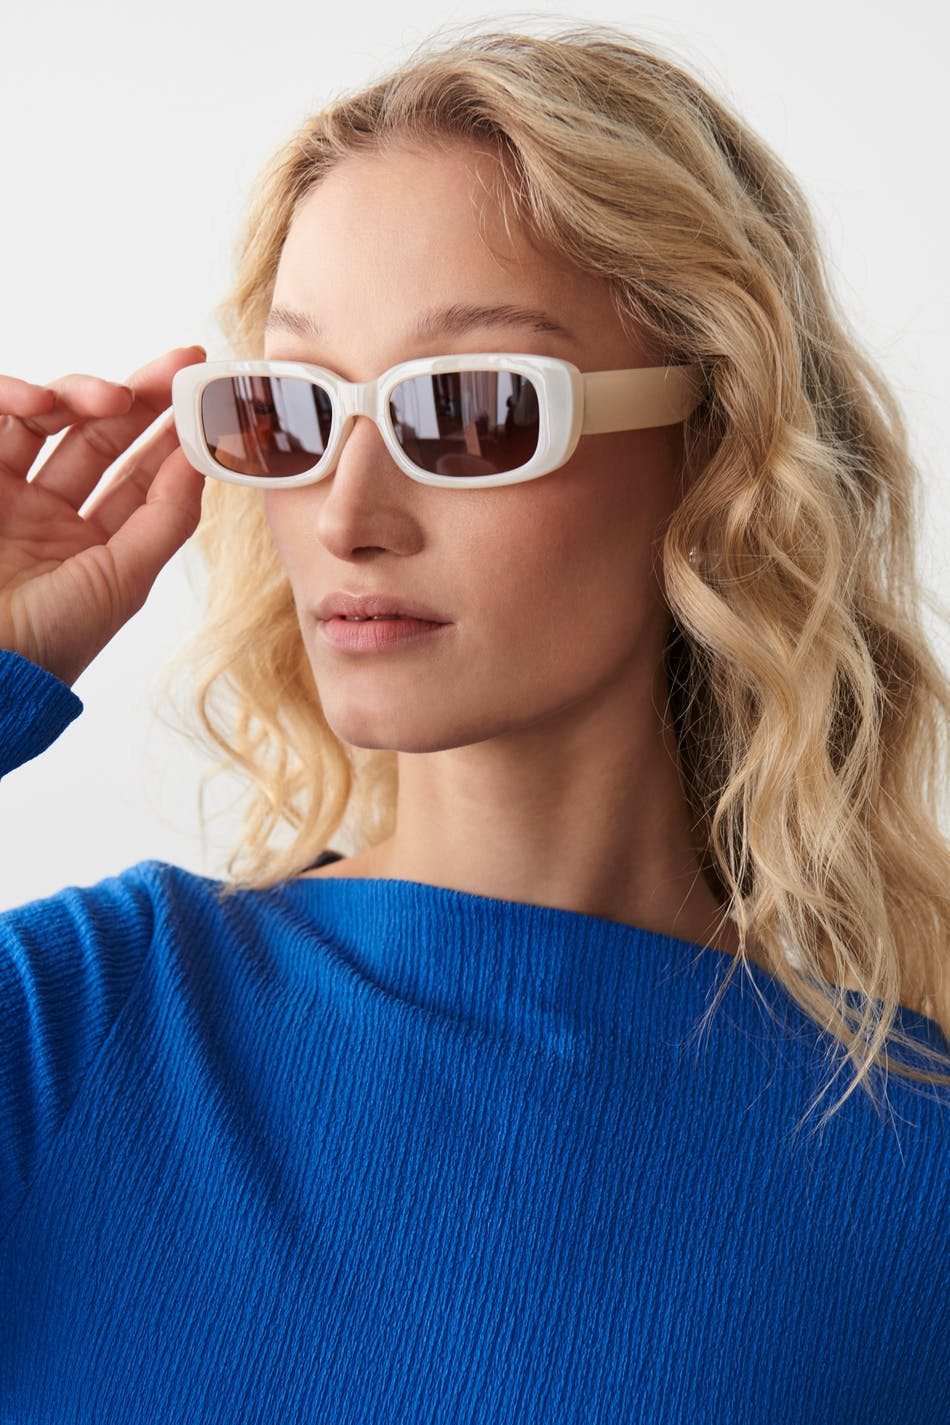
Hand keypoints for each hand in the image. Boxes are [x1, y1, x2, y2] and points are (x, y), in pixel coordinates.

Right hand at [0, 345, 206, 687]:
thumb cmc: (48, 640)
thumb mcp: (122, 578)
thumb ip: (166, 517)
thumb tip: (202, 456)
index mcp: (92, 544)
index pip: (138, 473)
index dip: (171, 432)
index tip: (205, 393)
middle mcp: (49, 513)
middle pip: (99, 435)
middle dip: (140, 395)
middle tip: (177, 365)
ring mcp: (4, 494)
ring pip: (47, 418)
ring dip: (81, 395)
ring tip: (108, 398)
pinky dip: (13, 398)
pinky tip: (39, 403)